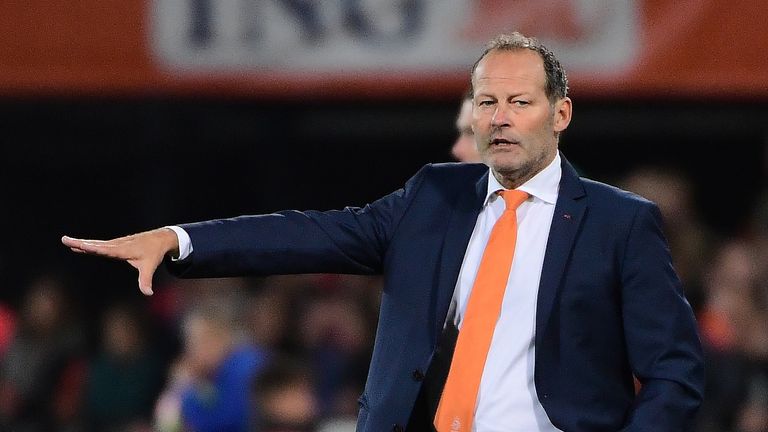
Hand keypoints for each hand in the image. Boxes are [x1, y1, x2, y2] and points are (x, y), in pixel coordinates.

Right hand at [62, 228, 179, 295]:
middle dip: (81, 243)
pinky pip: (99, 245)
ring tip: (66, 241)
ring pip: (96, 244)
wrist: (159, 239)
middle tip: (65, 240)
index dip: (95, 249)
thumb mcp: (150, 267)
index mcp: (124, 250)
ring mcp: (115, 243)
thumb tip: (148, 294)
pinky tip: (78, 246)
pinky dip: (87, 245)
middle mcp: (117, 245)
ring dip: (81, 243)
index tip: (83, 246)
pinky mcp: (115, 244)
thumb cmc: (153, 253)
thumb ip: (146, 280)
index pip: (107, 250)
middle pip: (96, 245)